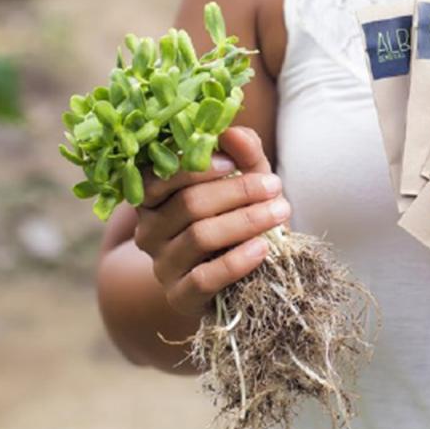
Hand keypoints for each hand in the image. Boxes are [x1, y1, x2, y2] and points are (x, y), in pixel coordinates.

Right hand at [131, 125, 290, 316]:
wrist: (235, 273)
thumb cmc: (236, 214)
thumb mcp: (243, 179)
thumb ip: (242, 153)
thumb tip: (233, 131)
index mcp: (153, 197)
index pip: (160, 177)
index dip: (195, 168)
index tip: (232, 162)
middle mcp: (149, 231)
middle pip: (188, 204)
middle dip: (237, 192)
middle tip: (274, 185)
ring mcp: (162, 266)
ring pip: (199, 237)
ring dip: (246, 221)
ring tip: (280, 211)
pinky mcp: (180, 296)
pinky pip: (204, 279)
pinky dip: (236, 262)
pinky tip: (263, 248)